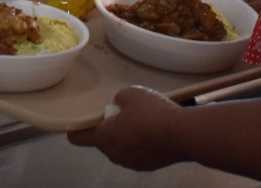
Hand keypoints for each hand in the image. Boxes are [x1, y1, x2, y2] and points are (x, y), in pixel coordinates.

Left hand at [67, 85, 183, 170]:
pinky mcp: (148, 166)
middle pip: (103, 140)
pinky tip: (153, 130)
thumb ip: (118, 100)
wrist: (183, 134)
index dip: (77, 128)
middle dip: (109, 127)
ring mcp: (132, 163)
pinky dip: (141, 143)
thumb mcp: (129, 93)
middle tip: (122, 112)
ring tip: (142, 119)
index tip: (81, 120)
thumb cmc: (152, 113)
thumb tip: (120, 106)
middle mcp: (115, 155)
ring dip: (126, 135)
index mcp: (104, 138)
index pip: (77, 138)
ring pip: (121, 146)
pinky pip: (137, 151)